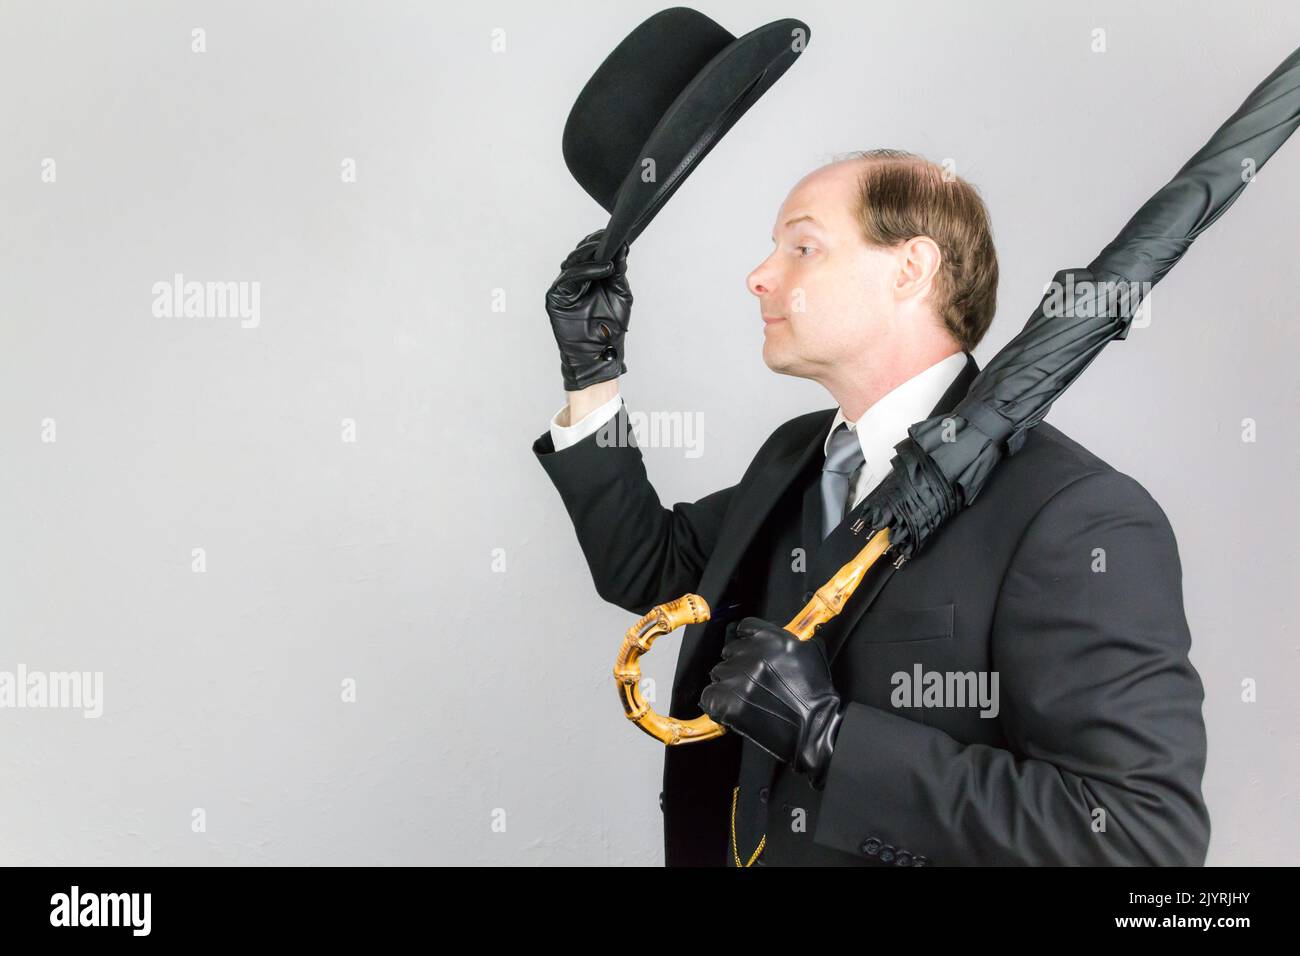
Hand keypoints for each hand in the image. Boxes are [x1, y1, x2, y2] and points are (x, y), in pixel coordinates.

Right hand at [545, 229, 631, 390]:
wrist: (600, 354)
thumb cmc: (610, 328)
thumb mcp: (620, 293)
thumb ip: (619, 271)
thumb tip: (622, 246)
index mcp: (587, 279)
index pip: (589, 255)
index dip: (598, 242)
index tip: (613, 234)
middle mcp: (573, 281)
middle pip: (578, 255)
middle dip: (593, 245)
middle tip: (608, 239)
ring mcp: (563, 289)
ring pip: (572, 263)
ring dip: (590, 255)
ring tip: (608, 253)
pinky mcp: (556, 298)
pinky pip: (569, 278)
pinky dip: (586, 271)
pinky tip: (603, 268)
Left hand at [699, 617, 844, 789]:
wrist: (814, 727)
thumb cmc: (815, 694)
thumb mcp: (810, 652)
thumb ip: (788, 639)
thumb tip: (775, 636)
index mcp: (772, 638)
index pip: (744, 628)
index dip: (745, 641)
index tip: (747, 652)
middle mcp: (752, 653)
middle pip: (729, 651)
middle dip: (737, 665)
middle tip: (750, 681)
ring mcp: (738, 677)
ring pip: (718, 673)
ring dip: (728, 684)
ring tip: (746, 698)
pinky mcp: (728, 700)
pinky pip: (709, 696)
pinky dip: (717, 703)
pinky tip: (732, 709)